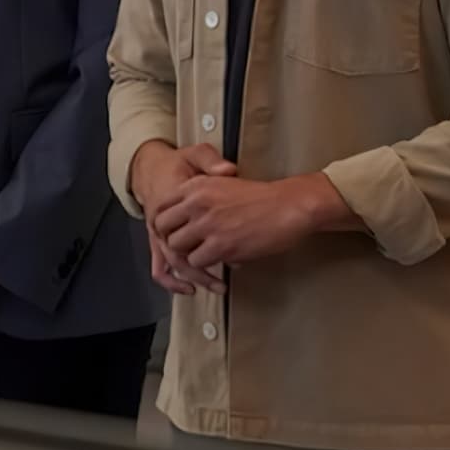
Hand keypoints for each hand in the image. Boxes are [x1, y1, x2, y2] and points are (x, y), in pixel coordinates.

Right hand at [130, 141, 236, 294]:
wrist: (150, 169)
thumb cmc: (175, 166)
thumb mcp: (194, 154)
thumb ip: (211, 160)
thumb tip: (227, 169)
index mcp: (170, 198)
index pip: (191, 225)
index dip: (216, 241)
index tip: (237, 253)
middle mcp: (160, 219)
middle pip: (180, 251)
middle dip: (206, 268)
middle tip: (231, 274)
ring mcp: (157, 233)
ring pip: (173, 263)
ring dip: (195, 277)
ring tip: (218, 287)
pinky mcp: (157, 241)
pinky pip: (161, 268)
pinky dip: (173, 282)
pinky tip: (190, 289)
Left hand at [154, 173, 344, 270]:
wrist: (289, 206)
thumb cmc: (260, 198)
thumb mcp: (223, 184)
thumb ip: (199, 197)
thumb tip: (185, 218)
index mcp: (196, 186)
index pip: (161, 207)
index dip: (166, 223)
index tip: (176, 230)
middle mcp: (196, 203)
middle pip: (163, 228)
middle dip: (173, 239)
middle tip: (189, 245)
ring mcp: (207, 224)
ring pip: (177, 247)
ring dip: (190, 253)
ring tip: (207, 253)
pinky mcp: (221, 245)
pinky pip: (197, 261)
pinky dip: (207, 265)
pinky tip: (222, 259)